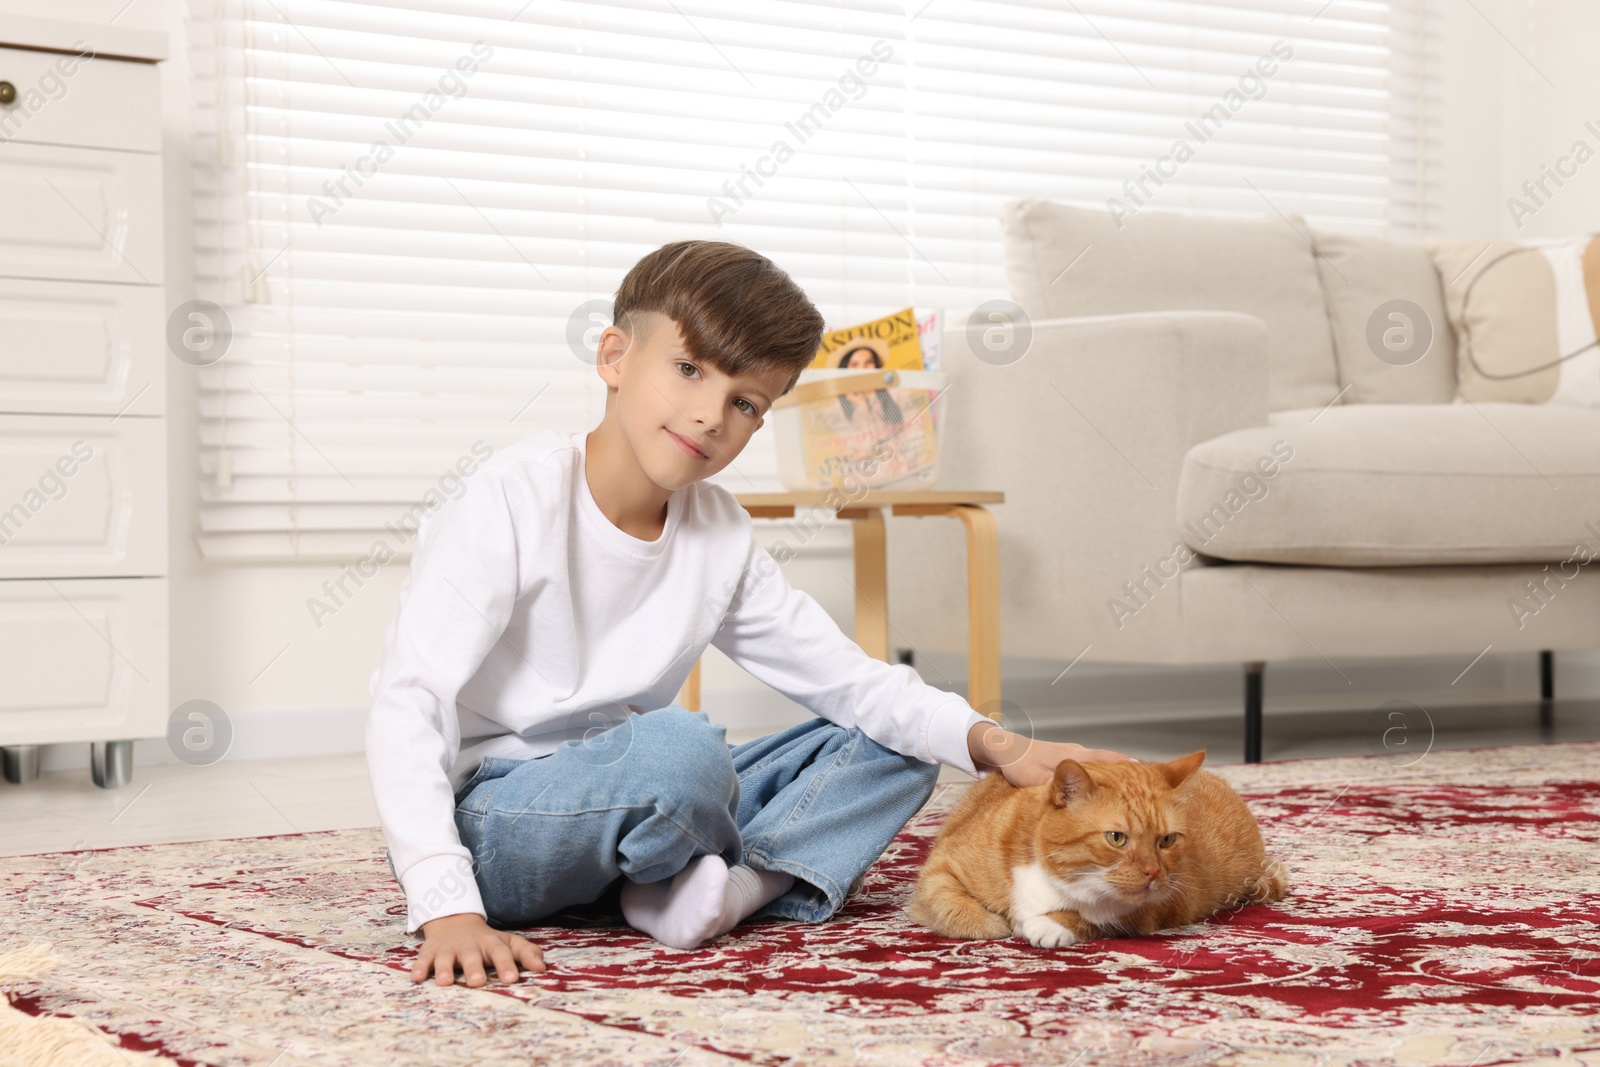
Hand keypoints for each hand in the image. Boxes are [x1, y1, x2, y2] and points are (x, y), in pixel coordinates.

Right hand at [414, 912, 544, 986]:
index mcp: (490, 943)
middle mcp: (469, 945)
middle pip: (472, 956)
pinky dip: (419, 968)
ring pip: (445, 959)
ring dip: (444, 970)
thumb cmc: (487, 940)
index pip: (501, 952)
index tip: (512, 979)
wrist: (455, 921)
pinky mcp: (430, 952)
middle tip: (478, 983)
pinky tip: (416, 978)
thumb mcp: (507, 942)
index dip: (507, 964)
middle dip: (474, 969)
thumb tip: (543, 967)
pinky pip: (422, 960)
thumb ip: (526, 953)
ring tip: (445, 982)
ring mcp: (448, 948)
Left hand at [967, 720, 1135, 788]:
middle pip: (1115, 761)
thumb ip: (1051, 790)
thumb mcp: (1032, 780)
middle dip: (1136, 771)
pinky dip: (1113, 772)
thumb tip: (1070, 801)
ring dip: (1125, 772)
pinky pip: (1099, 766)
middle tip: (1159, 782)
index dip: (1128, 769)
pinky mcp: (1073, 760)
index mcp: (1074, 757)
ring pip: (1108, 763)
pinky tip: (1121, 785)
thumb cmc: (1017, 764)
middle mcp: (1081, 754)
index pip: (1108, 761)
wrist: (1003, 748)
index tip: (1149, 775)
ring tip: (1148, 784)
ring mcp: (1078, 755)